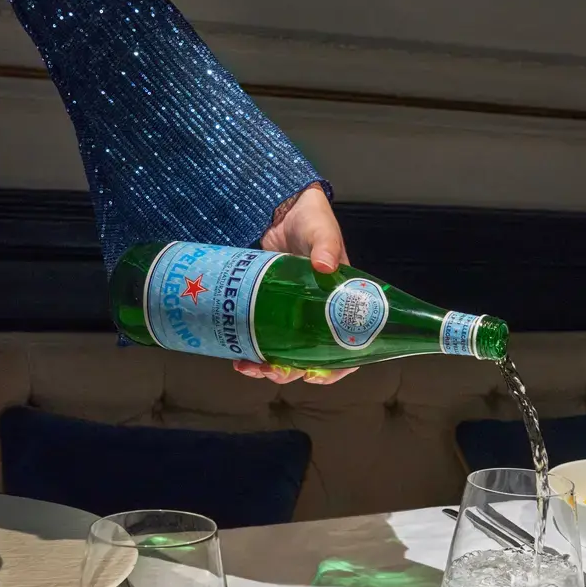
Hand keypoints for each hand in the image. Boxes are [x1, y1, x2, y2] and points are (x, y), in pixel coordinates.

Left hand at [234, 184, 357, 384]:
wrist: (283, 210)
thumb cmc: (313, 222)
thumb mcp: (323, 233)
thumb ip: (327, 246)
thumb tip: (324, 265)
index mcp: (342, 304)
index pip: (348, 346)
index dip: (336, 368)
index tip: (314, 376)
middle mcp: (319, 315)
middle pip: (310, 357)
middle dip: (291, 371)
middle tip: (271, 371)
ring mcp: (294, 314)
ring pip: (285, 353)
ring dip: (268, 367)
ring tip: (248, 367)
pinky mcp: (270, 308)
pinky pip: (263, 337)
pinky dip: (252, 350)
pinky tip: (237, 355)